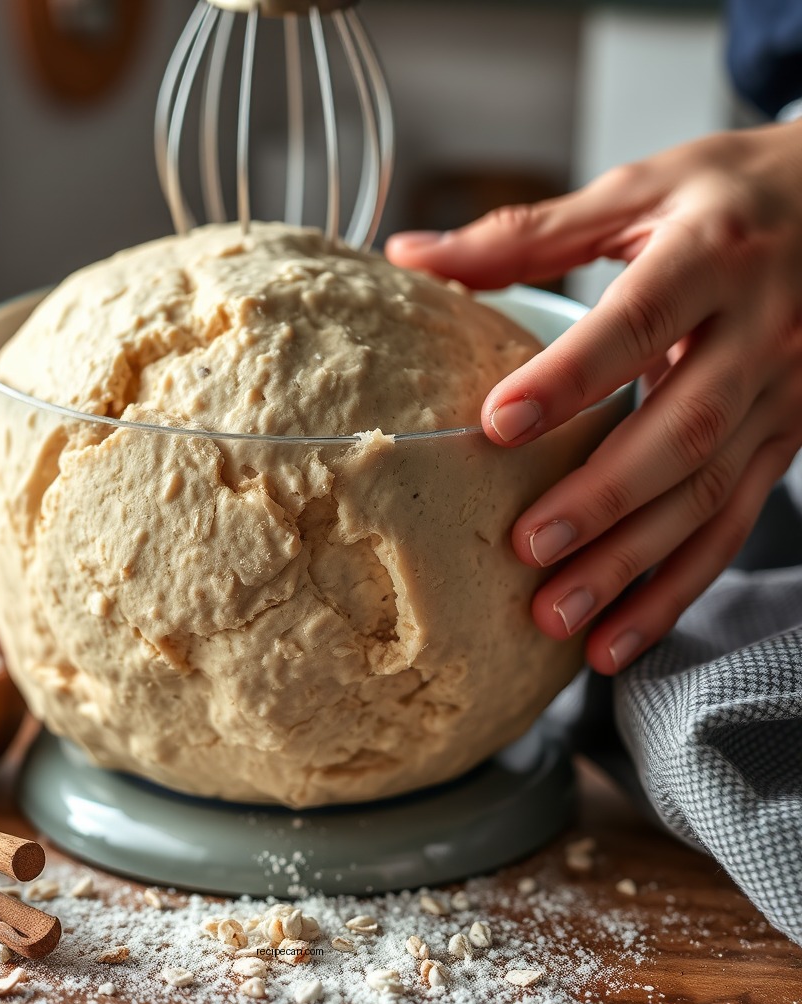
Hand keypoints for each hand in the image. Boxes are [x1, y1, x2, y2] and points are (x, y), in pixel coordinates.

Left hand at [386, 121, 801, 674]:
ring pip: (710, 495)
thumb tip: (410, 256)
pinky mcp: (784, 444)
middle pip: (684, 429)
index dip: (572, 377)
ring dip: (634, 566)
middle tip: (527, 548)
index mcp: (711, 256)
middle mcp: (759, 333)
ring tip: (559, 617)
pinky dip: (675, 591)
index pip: (637, 322)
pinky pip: (732, 526)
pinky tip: (618, 639)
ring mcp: (781, 398)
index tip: (499, 424)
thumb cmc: (726, 197)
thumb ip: (524, 234)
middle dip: (605, 498)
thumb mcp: (635, 192)